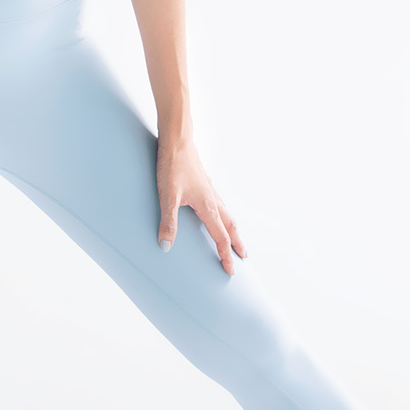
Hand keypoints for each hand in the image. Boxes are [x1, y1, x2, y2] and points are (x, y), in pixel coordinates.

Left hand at [156, 131, 246, 274]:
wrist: (177, 139)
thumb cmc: (173, 166)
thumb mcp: (167, 196)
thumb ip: (168, 222)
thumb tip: (166, 247)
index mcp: (208, 206)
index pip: (220, 237)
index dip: (225, 255)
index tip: (230, 271)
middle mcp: (213, 199)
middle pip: (231, 226)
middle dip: (237, 243)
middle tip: (243, 257)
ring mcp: (210, 189)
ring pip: (227, 213)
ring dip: (232, 228)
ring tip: (234, 238)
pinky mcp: (204, 182)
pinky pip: (219, 203)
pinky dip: (224, 214)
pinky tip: (216, 212)